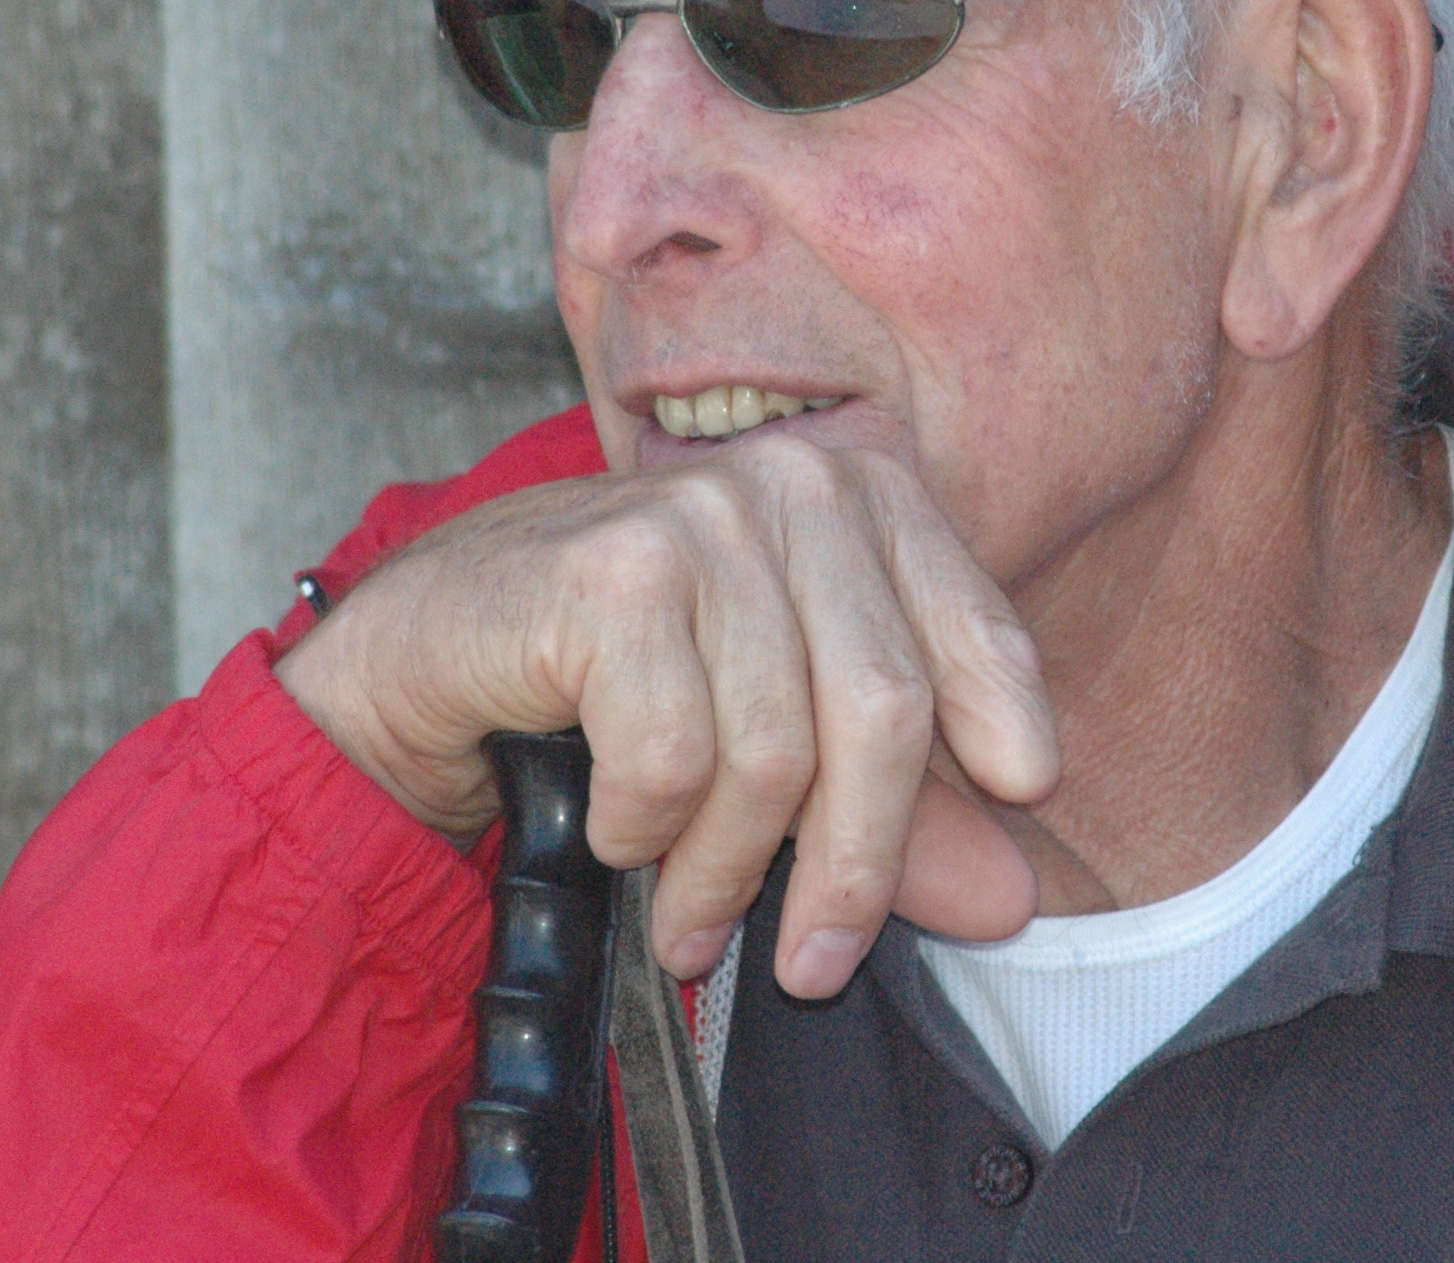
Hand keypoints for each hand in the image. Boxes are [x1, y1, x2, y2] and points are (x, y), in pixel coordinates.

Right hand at [275, 438, 1059, 997]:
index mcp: (856, 497)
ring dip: (725, 873)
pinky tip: (612, 831)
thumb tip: (1013, 899)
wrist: (430, 649)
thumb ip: (900, 811)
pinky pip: (672, 756)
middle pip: (882, 711)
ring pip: (773, 752)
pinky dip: (644, 828)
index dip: (1006, 726)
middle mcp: (789, 485)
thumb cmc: (618, 682)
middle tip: (814, 968)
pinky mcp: (612, 573)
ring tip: (688, 922)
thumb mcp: (781, 739)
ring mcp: (698, 518)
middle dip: (854, 866)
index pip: (973, 630)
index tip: (1022, 801)